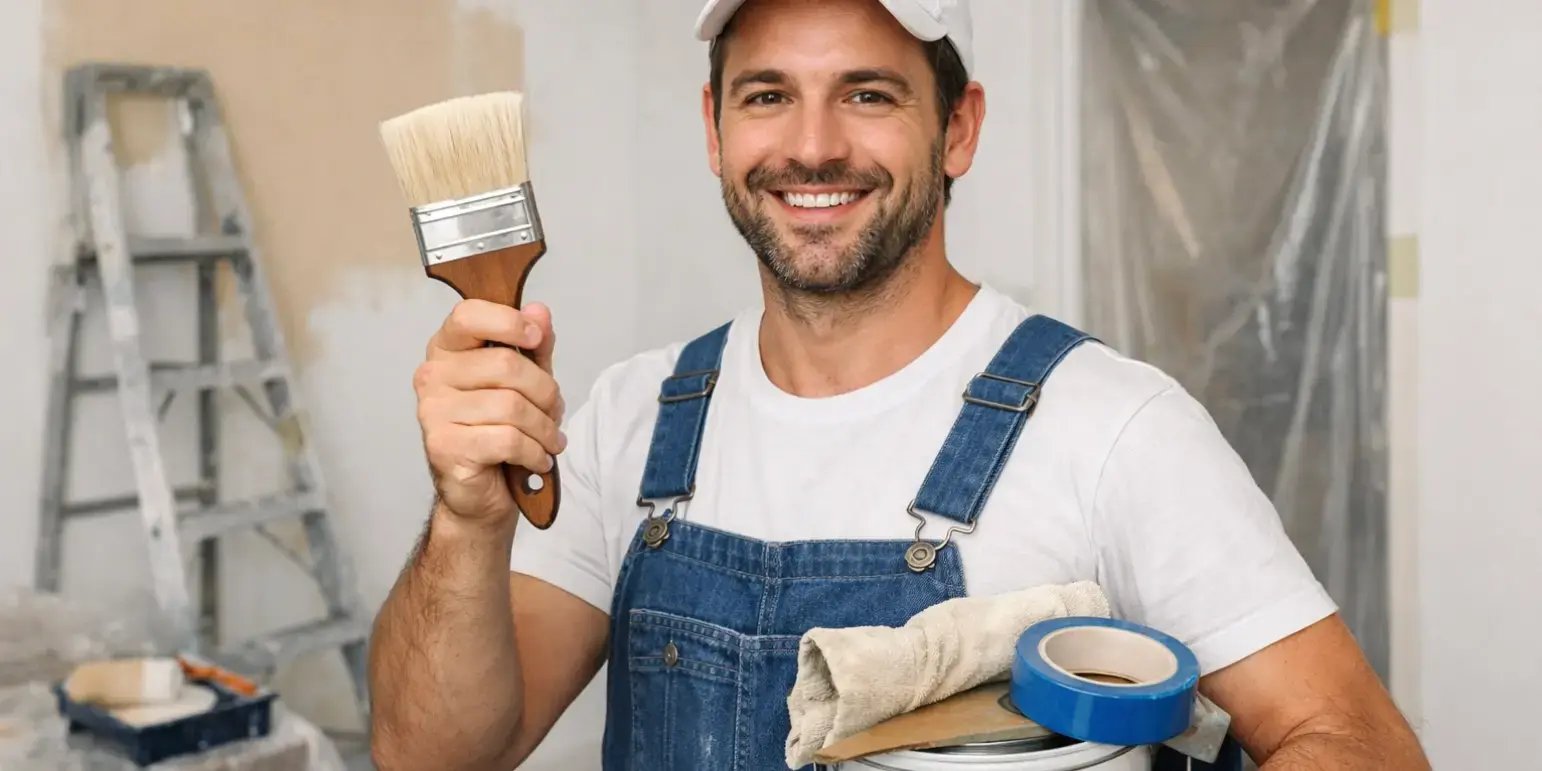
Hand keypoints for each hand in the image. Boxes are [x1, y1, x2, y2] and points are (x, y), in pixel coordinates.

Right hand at [415, 299, 565, 523]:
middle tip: (554, 412)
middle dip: (545, 391)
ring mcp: (433, 412)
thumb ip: (533, 346)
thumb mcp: (526, 380)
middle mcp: (433, 376)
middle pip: (506, 364)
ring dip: (544, 427)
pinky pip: (506, 439)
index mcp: (447, 350)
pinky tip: (537, 459)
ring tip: (550, 440)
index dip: (508, 322)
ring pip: (511, 406)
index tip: (536, 338)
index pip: (468, 315)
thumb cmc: (500, 427)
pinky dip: (534, 452)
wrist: (479, 490)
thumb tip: (539, 311)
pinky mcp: (444, 447)